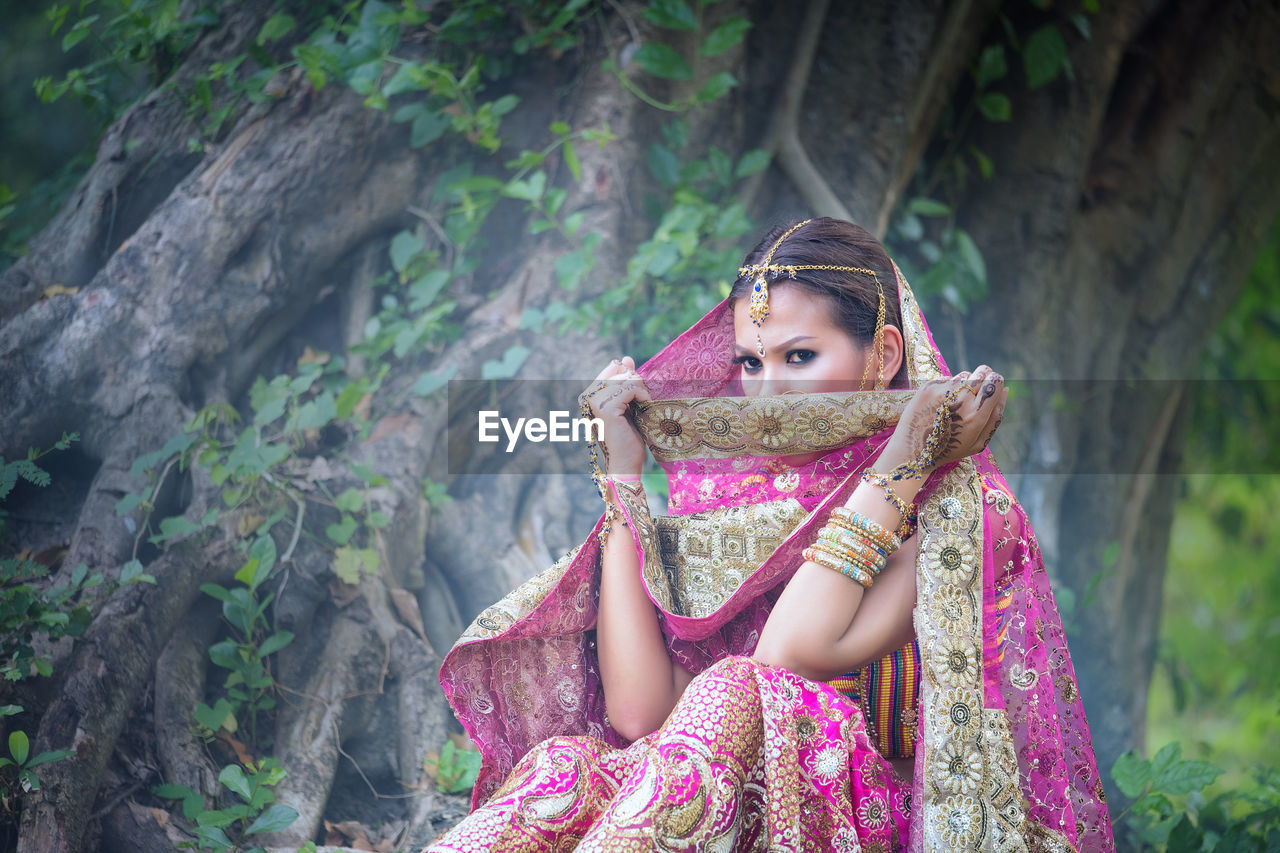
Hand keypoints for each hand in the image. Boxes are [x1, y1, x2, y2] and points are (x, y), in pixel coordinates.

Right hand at [578, 356, 652, 478]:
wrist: (626, 462)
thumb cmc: (628, 436)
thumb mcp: (628, 403)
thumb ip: (626, 382)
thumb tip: (625, 358)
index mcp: (590, 394)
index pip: (612, 367)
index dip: (629, 373)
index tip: (639, 390)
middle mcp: (588, 396)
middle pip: (619, 370)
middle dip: (637, 380)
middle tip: (644, 399)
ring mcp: (595, 401)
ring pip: (625, 378)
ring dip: (640, 388)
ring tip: (644, 403)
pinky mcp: (606, 408)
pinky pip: (629, 388)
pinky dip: (641, 394)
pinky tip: (645, 405)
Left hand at [879, 365, 1006, 474]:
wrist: (913, 451)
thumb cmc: (950, 449)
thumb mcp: (979, 442)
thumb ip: (996, 417)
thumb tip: (1005, 389)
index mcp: (977, 414)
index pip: (995, 381)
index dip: (995, 382)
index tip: (991, 388)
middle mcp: (961, 399)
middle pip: (982, 371)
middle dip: (983, 378)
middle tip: (975, 392)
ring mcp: (943, 390)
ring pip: (964, 375)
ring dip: (964, 384)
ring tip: (955, 404)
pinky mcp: (928, 387)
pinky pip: (947, 379)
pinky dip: (947, 388)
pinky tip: (940, 405)